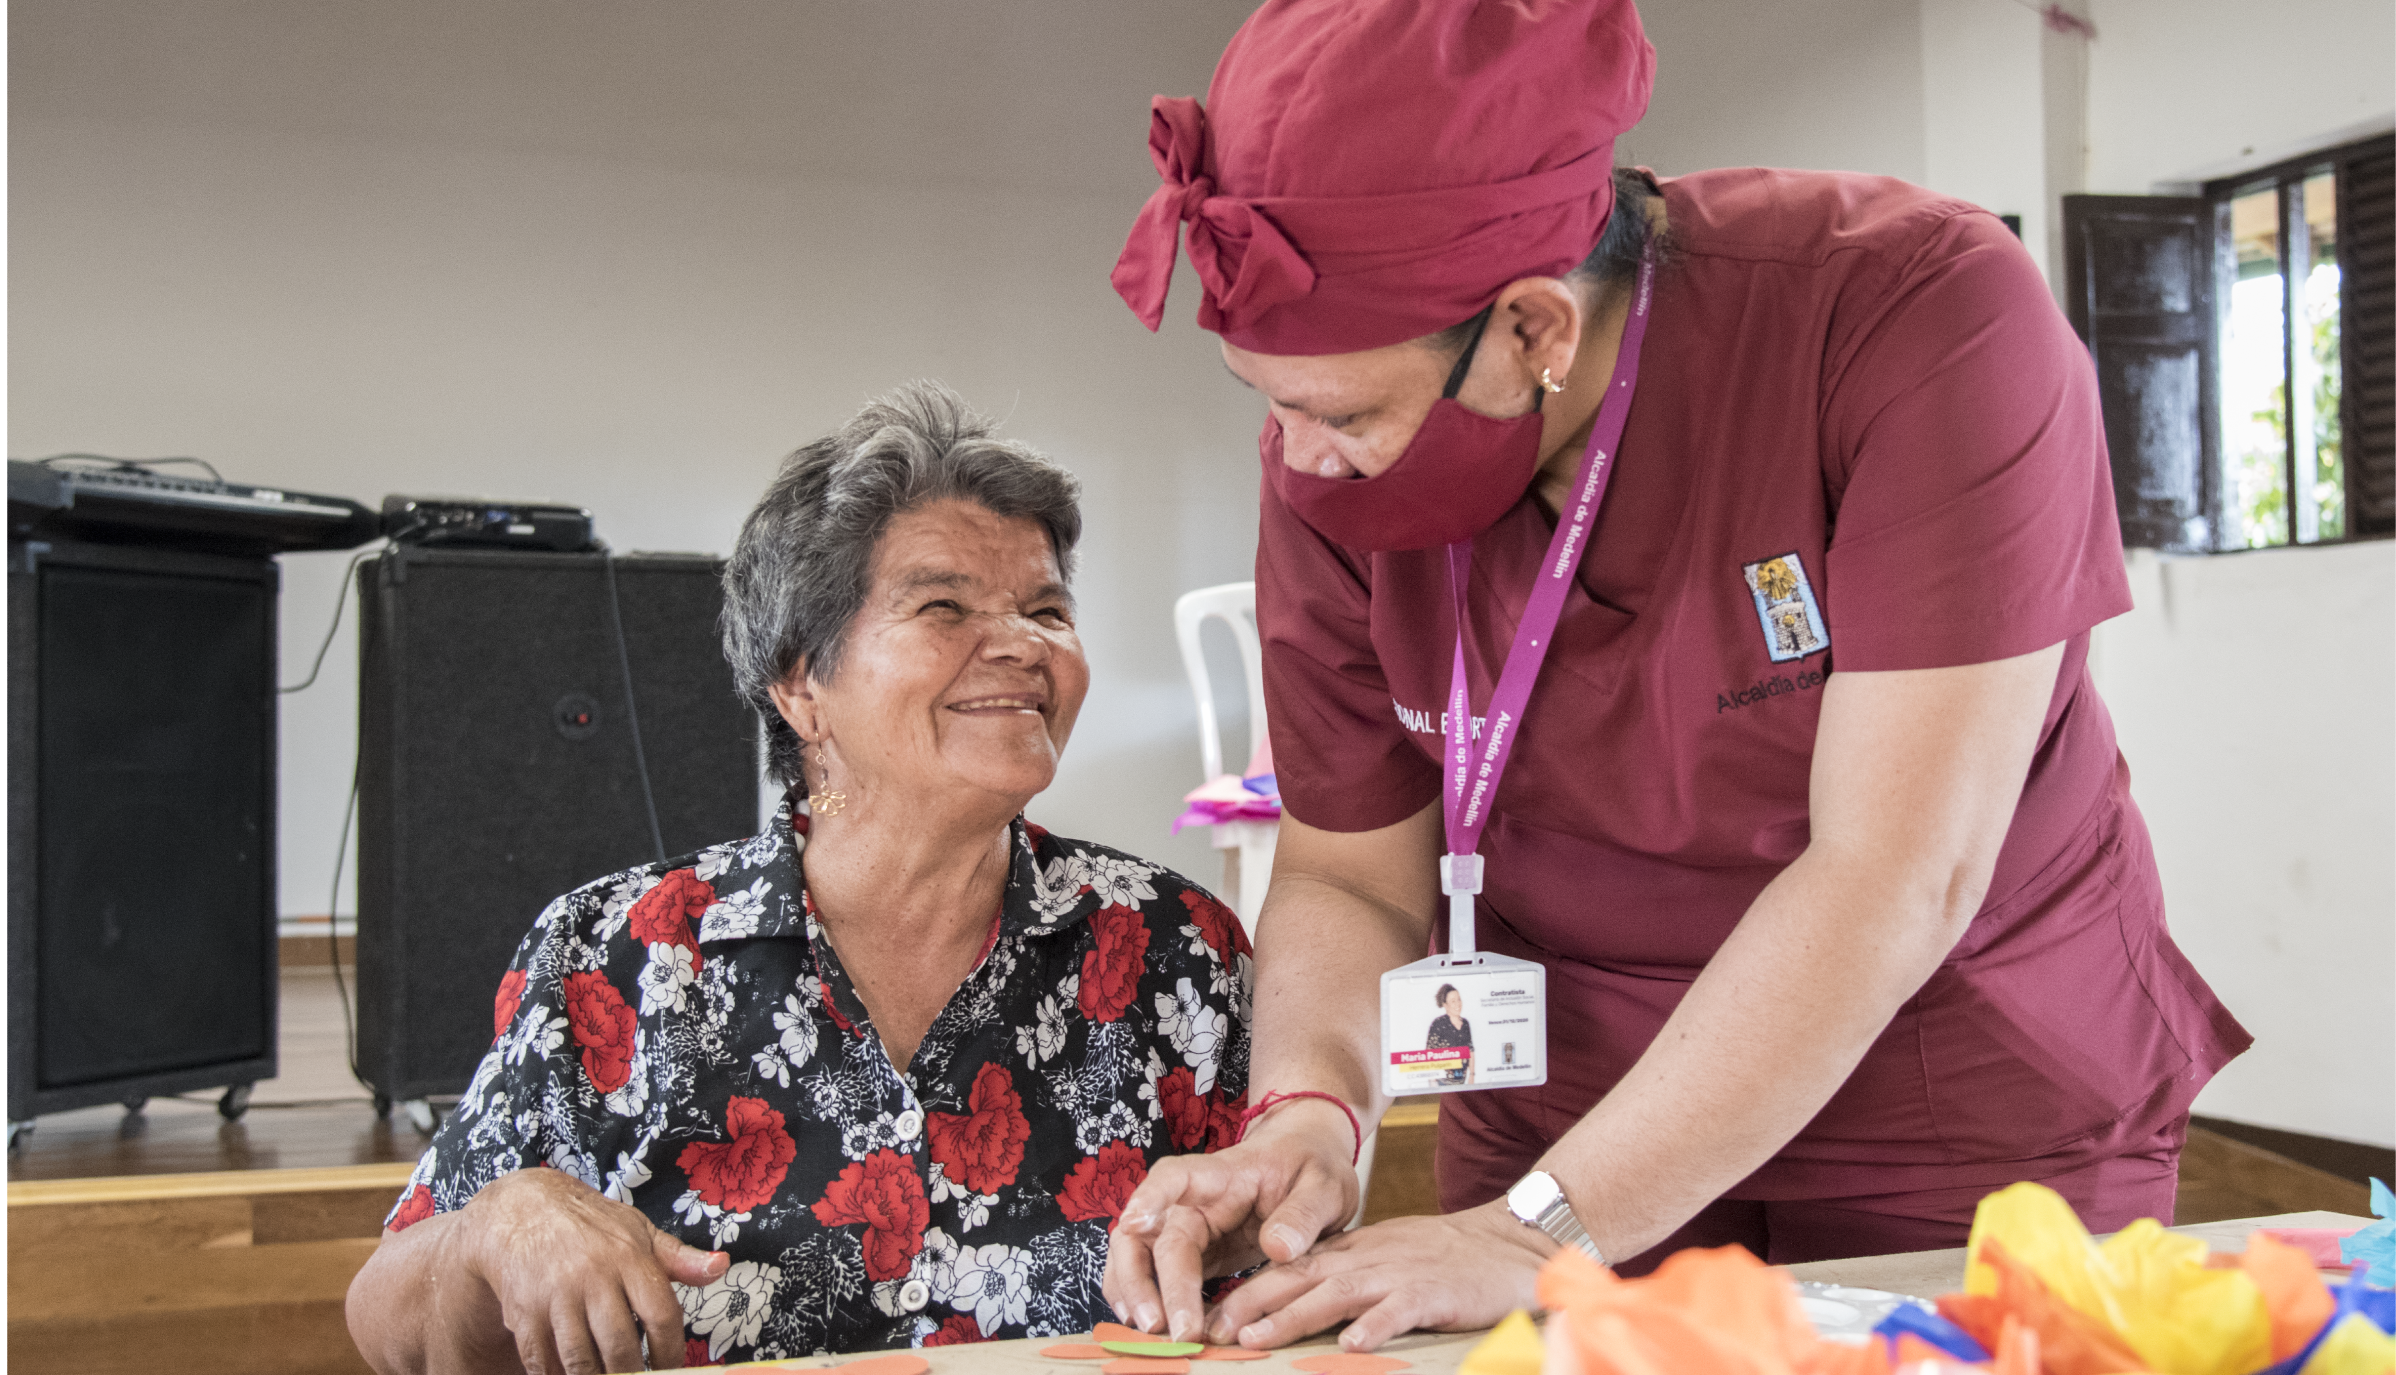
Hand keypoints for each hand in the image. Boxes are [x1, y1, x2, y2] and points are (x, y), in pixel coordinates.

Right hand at [455, 1166, 728, 1372]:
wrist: (521, 1210)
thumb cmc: (590, 1227)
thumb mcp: (637, 1231)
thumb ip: (678, 1257)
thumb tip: (721, 1266)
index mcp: (629, 1257)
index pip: (662, 1316)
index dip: (671, 1353)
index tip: (671, 1370)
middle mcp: (593, 1277)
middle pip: (621, 1345)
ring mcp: (555, 1297)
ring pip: (580, 1359)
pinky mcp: (524, 1313)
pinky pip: (543, 1361)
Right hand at [1102, 1099, 1360, 1342]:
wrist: (1307, 1164)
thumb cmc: (1311, 1169)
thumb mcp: (1325, 1186)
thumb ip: (1304, 1214)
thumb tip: (1277, 1248)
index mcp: (1225, 1175)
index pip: (1176, 1176)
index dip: (1151, 1197)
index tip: (1134, 1223)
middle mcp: (1194, 1201)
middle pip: (1150, 1234)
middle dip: (1146, 1282)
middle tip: (1162, 1327)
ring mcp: (1188, 1227)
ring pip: (1137, 1254)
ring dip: (1134, 1293)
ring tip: (1150, 1334)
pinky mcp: (1193, 1254)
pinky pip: (1152, 1274)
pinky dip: (1142, 1298)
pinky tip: (1149, 1328)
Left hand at [1203, 1202, 1551, 1351]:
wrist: (1508, 1242)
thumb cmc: (1445, 1257)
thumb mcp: (1385, 1256)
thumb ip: (1344, 1275)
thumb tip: (1295, 1301)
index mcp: (1354, 1251)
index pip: (1290, 1268)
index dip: (1248, 1292)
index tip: (1213, 1317)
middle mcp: (1367, 1258)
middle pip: (1300, 1278)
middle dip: (1252, 1304)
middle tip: (1214, 1330)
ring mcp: (1398, 1275)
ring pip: (1336, 1293)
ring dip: (1293, 1316)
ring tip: (1257, 1340)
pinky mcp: (1432, 1293)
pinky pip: (1399, 1311)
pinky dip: (1375, 1326)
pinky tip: (1351, 1345)